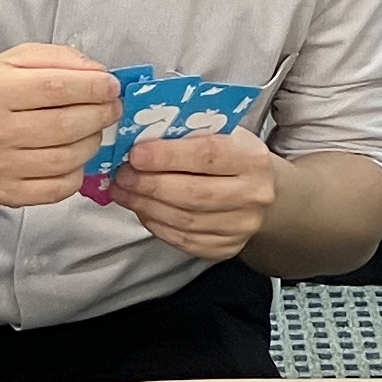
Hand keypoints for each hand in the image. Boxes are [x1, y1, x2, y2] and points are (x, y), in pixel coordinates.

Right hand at [0, 44, 121, 210]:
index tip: (112, 86)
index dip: (93, 87)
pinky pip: (59, 188)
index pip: (56, 88)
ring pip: (67, 159)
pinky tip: (74, 157)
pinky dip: (77, 172)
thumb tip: (98, 73)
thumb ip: (56, 59)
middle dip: (100, 114)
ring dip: (93, 142)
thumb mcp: (12, 62)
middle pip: (66, 125)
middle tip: (111, 108)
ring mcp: (0, 167)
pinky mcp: (8, 193)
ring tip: (92, 130)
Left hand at [119, 126, 278, 261]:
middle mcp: (253, 194)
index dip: (168, 156)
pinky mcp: (226, 247)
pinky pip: (183, 239)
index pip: (207, 156)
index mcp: (252, 158)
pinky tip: (142, 209)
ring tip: (124, 191)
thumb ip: (188, 134)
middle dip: (150, 184)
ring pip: (184, 220)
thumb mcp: (220, 134)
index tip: (136, 155)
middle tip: (123, 175)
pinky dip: (156, 224)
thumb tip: (139, 137)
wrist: (258, 188)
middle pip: (193, 194)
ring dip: (146, 205)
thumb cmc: (231, 155)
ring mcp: (241, 225)